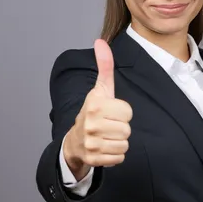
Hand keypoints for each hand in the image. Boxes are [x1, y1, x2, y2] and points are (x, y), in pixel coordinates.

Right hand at [64, 39, 132, 170]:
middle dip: (121, 128)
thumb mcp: (100, 89)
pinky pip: (119, 158)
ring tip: (107, 136)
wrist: (74, 141)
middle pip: (127, 130)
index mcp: (95, 105)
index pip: (127, 112)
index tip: (110, 112)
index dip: (122, 112)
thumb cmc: (93, 112)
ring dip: (119, 142)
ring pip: (124, 144)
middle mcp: (90, 124)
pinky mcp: (93, 159)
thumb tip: (100, 42)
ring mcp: (91, 143)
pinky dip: (115, 155)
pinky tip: (105, 147)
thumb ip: (105, 66)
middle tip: (109, 126)